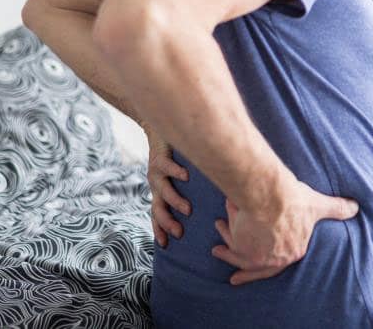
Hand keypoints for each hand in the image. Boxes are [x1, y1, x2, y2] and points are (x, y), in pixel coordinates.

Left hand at [146, 128, 190, 246]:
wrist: (156, 127)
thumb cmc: (175, 153)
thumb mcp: (179, 175)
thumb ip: (191, 190)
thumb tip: (217, 201)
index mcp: (159, 190)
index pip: (157, 214)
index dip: (159, 228)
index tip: (165, 244)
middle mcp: (156, 183)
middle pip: (158, 207)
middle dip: (167, 222)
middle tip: (179, 233)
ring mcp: (156, 170)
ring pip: (163, 189)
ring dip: (174, 201)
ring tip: (187, 210)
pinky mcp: (159, 155)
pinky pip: (166, 166)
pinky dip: (175, 172)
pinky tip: (186, 177)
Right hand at [211, 174, 358, 285]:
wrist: (271, 197)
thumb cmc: (295, 201)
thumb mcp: (319, 205)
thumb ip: (337, 208)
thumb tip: (357, 207)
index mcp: (293, 251)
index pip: (281, 260)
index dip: (272, 260)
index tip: (263, 260)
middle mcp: (274, 257)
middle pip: (257, 267)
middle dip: (244, 271)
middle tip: (235, 277)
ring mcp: (255, 254)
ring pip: (239, 255)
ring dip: (229, 252)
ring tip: (219, 248)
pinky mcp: (240, 245)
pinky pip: (230, 240)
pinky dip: (225, 234)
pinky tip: (220, 225)